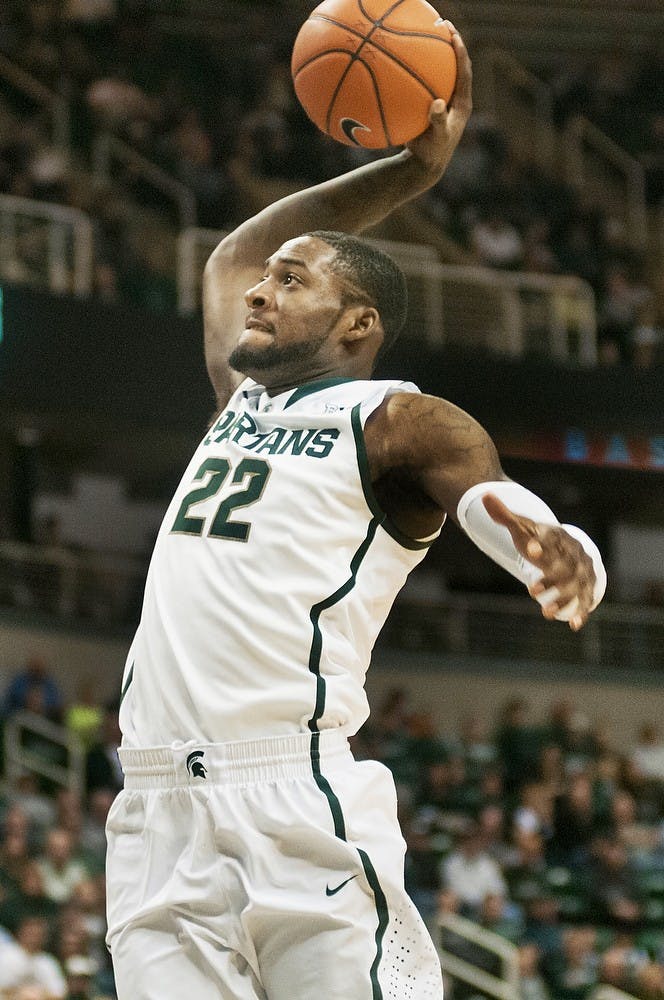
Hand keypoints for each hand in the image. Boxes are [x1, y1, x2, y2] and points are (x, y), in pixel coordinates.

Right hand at [406, 23, 472, 176]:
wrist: (425, 165)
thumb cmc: (432, 153)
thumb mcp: (436, 139)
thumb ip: (438, 121)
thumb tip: (436, 103)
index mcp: (462, 103)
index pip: (464, 71)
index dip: (460, 51)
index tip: (452, 34)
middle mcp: (454, 98)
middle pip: (455, 65)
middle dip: (449, 43)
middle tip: (440, 25)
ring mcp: (443, 101)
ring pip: (440, 72)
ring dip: (433, 54)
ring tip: (423, 35)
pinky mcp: (431, 105)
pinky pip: (423, 83)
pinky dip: (415, 72)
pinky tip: (400, 61)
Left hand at [482, 493, 596, 631]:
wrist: (566, 546)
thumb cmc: (538, 538)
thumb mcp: (522, 527)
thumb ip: (503, 515)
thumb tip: (484, 496)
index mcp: (556, 536)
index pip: (549, 538)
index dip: (539, 544)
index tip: (530, 550)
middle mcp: (573, 552)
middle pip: (564, 566)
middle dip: (550, 578)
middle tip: (532, 591)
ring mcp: (582, 570)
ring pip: (575, 585)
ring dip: (563, 599)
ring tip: (546, 613)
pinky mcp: (587, 586)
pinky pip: (586, 599)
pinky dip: (582, 612)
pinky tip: (574, 626)